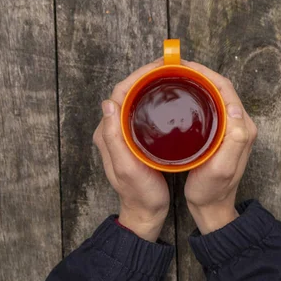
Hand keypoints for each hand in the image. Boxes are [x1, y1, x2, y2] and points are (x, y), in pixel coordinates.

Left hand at [93, 60, 168, 241]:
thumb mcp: (126, 169)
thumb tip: (108, 104)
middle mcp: (113, 130)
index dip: (137, 76)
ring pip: (136, 100)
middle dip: (147, 75)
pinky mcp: (136, 139)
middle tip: (171, 67)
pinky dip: (155, 99)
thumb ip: (114, 139)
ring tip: (173, 77)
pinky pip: (143, 111)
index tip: (159, 67)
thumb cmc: (139, 194)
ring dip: (151, 85)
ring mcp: (125, 134)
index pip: (119, 93)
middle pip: (128, 92)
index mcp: (108, 133)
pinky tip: (171, 99)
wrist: (146, 213)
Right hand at [183, 61, 257, 233]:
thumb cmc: (213, 191)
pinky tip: (179, 98)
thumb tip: (233, 106)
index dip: (205, 73)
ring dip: (196, 83)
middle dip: (198, 73)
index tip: (183, 65)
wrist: (212, 209)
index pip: (225, 88)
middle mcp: (238, 124)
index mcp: (241, 127)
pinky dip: (194, 96)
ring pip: (213, 96)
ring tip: (173, 78)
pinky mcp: (219, 134)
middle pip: (219, 88)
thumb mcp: (223, 167)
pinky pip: (208, 107)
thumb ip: (235, 138)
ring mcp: (229, 129)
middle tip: (173, 68)